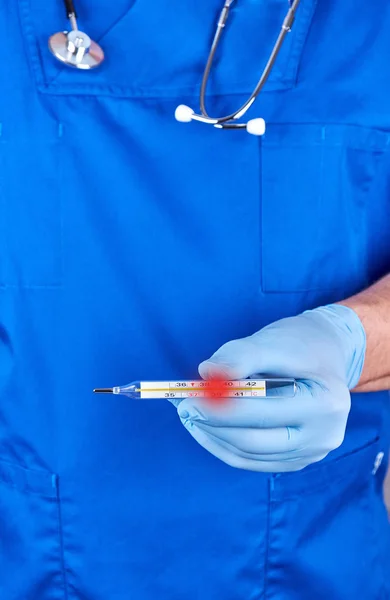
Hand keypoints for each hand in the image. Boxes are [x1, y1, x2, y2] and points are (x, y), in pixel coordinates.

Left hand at [173, 305, 365, 471]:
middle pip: (253, 441)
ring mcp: (312, 453)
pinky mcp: (297, 459)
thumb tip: (205, 374)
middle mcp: (324, 435)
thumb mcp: (273, 339)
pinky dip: (225, 445)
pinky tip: (206, 428)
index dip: (219, 408)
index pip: (261, 413)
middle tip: (182, 408)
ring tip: (189, 415)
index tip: (188, 398)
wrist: (327, 353)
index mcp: (325, 403)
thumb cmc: (300, 343)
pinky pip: (252, 460)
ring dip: (213, 436)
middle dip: (212, 425)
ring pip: (249, 455)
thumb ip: (240, 355)